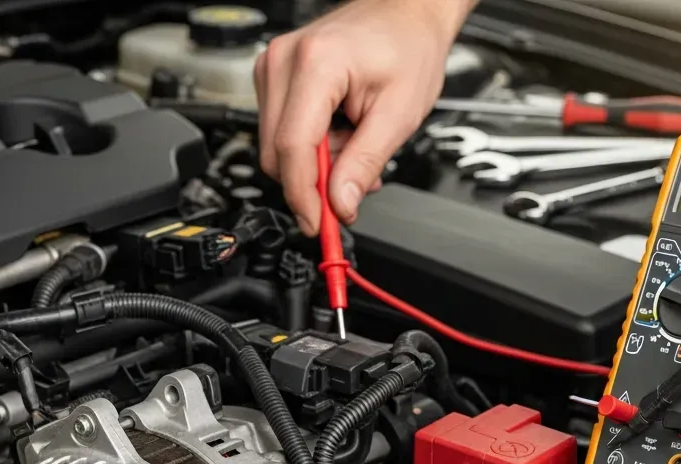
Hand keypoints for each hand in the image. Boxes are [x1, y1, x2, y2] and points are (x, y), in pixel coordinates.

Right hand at [255, 0, 476, 234]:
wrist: (405, 15)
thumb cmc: (407, 48)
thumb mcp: (398, 115)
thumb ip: (365, 164)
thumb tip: (340, 204)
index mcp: (316, 64)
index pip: (293, 147)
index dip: (304, 196)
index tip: (318, 225)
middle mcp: (283, 62)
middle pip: (277, 154)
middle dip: (313, 184)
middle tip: (350, 190)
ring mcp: (273, 68)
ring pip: (278, 150)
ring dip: (315, 167)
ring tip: (354, 149)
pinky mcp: (275, 78)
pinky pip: (282, 134)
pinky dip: (311, 150)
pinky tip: (340, 137)